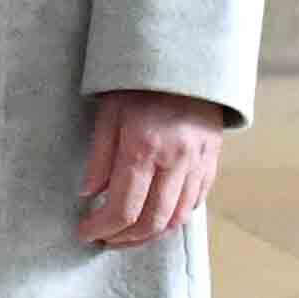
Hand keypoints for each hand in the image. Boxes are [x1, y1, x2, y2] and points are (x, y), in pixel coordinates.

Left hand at [81, 89, 227, 248]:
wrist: (186, 57)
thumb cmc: (139, 81)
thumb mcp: (109, 111)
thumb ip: (100, 156)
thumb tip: (88, 194)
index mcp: (143, 147)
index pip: (123, 208)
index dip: (101, 228)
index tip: (86, 233)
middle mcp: (175, 160)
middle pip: (152, 222)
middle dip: (125, 239)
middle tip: (105, 240)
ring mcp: (198, 161)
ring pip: (177, 218)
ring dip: (150, 235)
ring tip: (128, 235)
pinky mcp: (213, 159)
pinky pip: (196, 202)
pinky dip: (175, 217)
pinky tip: (156, 217)